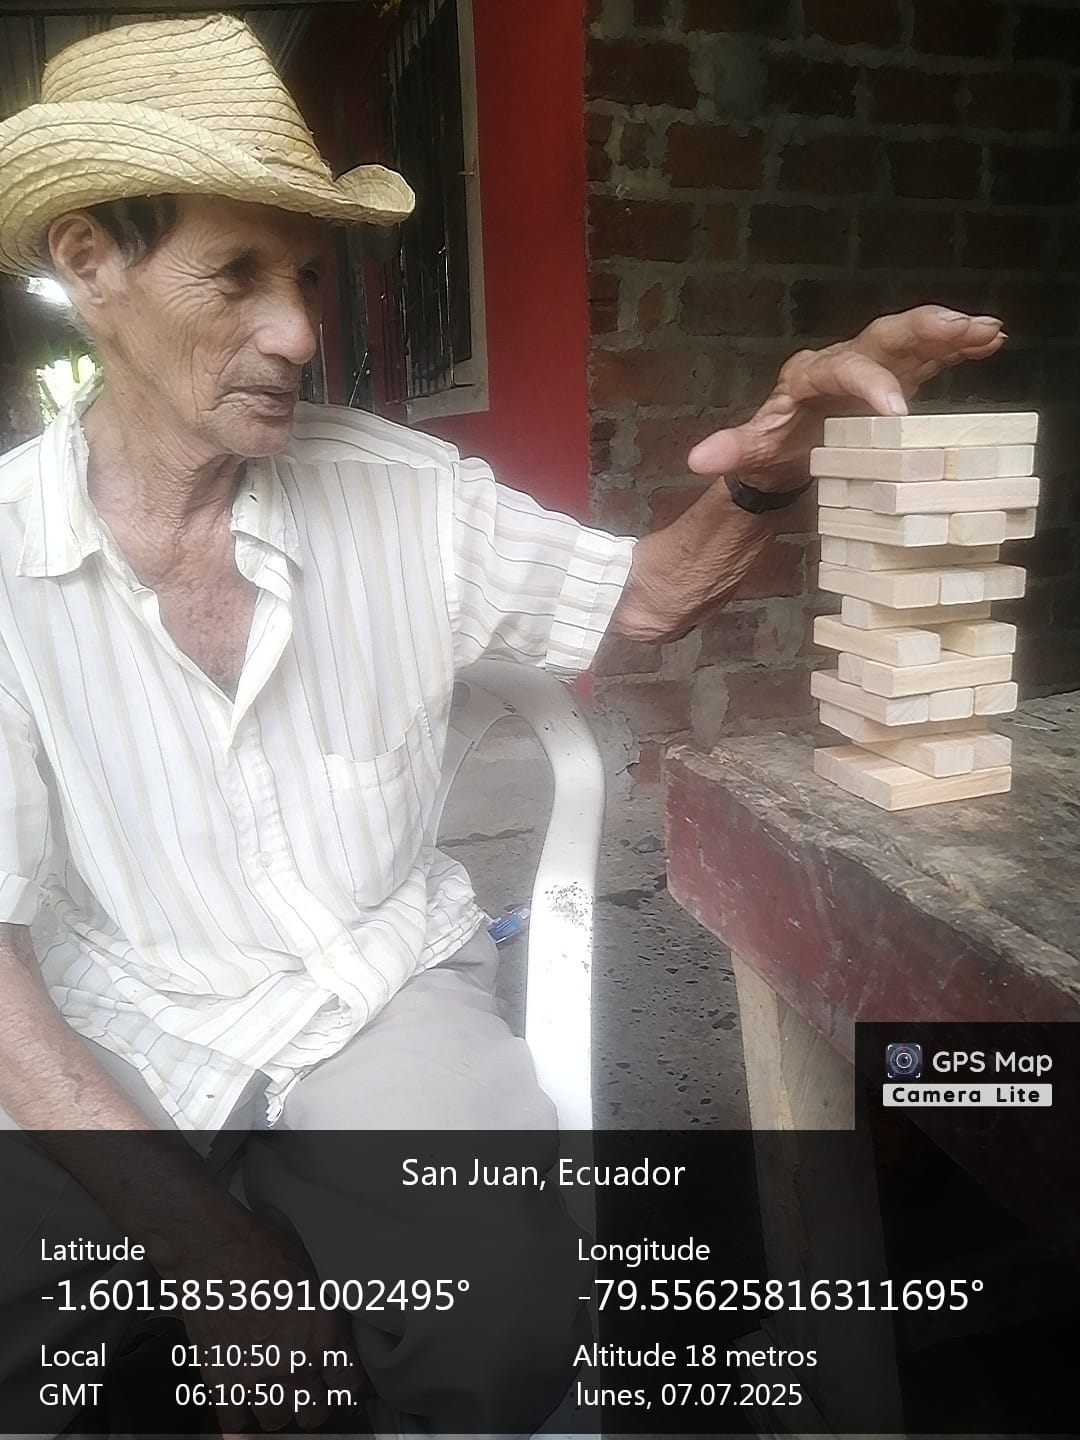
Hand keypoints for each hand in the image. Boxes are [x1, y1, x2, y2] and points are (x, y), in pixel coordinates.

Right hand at [164, 1209, 367, 1433]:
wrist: (213, 1251)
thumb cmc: (259, 1250)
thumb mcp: (312, 1275)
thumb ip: (325, 1316)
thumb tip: (335, 1335)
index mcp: (322, 1335)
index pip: (347, 1385)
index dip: (349, 1389)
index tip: (345, 1390)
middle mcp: (293, 1362)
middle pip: (314, 1412)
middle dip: (317, 1405)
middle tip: (313, 1395)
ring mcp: (256, 1376)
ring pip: (277, 1421)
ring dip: (280, 1411)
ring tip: (280, 1396)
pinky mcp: (222, 1381)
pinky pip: (234, 1424)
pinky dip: (240, 1425)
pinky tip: (245, 1417)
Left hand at [686, 306, 1006, 492]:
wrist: (786, 448)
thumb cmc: (771, 447)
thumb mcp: (751, 451)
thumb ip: (732, 450)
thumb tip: (699, 460)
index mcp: (809, 376)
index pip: (841, 370)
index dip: (870, 385)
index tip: (897, 411)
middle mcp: (843, 361)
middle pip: (883, 335)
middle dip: (923, 330)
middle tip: (961, 328)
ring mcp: (874, 367)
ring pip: (912, 339)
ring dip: (950, 332)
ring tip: (990, 330)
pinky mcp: (896, 378)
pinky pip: (929, 358)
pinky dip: (958, 349)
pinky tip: (993, 341)